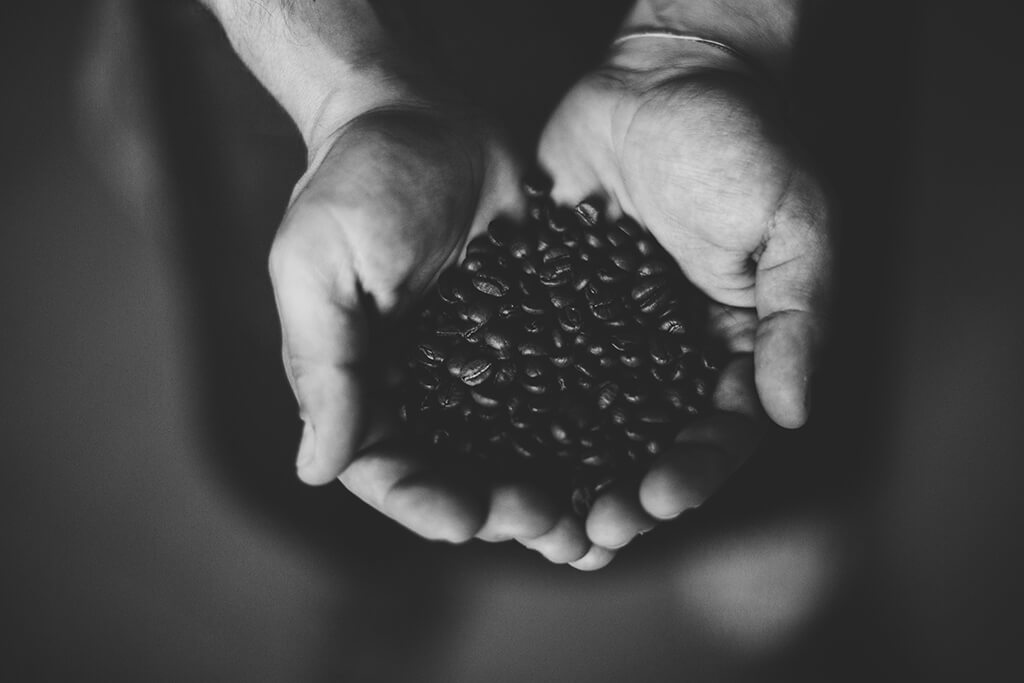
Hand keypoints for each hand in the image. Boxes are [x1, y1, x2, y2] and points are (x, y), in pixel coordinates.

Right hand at [270, 99, 602, 559]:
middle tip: (551, 523)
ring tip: (596, 515)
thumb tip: (316, 471)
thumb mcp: (319, 269)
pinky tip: (629, 449)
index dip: (425, 503)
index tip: (466, 518)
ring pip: (519, 446)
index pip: (387, 468)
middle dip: (502, 509)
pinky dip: (592, 425)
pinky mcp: (534, 329)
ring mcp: (483, 363)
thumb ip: (323, 368)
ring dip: (556, 486)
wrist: (416, 111)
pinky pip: (563, 387)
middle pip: (461, 473)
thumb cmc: (351, 182)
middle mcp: (424, 387)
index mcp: (364, 384)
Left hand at [537, 37, 830, 559]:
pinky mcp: (550, 302)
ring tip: (537, 517)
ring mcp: (604, 333)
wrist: (663, 72)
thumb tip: (791, 413)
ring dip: (563, 472)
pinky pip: (531, 362)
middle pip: (646, 444)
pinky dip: (513, 407)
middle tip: (590, 530)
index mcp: (732, 346)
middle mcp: (666, 353)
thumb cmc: (741, 142)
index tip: (656, 498)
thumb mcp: (792, 227)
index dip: (692, 473)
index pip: (719, 432)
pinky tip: (486, 444)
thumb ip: (797, 321)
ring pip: (584, 421)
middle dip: (621, 491)